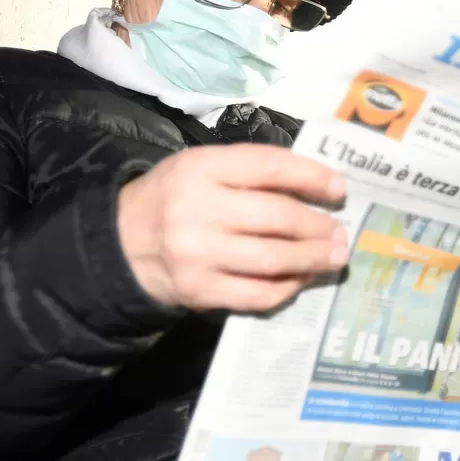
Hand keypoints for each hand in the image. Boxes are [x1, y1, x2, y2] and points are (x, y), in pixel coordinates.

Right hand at [117, 144, 347, 311]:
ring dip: (312, 258)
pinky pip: (258, 293)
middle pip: (278, 217)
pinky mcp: (200, 291)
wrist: (120, 244)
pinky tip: (300, 278)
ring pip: (273, 259)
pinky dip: (287, 287)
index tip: (339, 188)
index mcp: (200, 168)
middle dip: (318, 226)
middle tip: (340, 232)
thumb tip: (317, 185)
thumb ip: (251, 171)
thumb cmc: (173, 198)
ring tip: (333, 255)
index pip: (269, 167)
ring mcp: (198, 255)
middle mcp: (198, 210)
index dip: (312, 177)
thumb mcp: (201, 167)